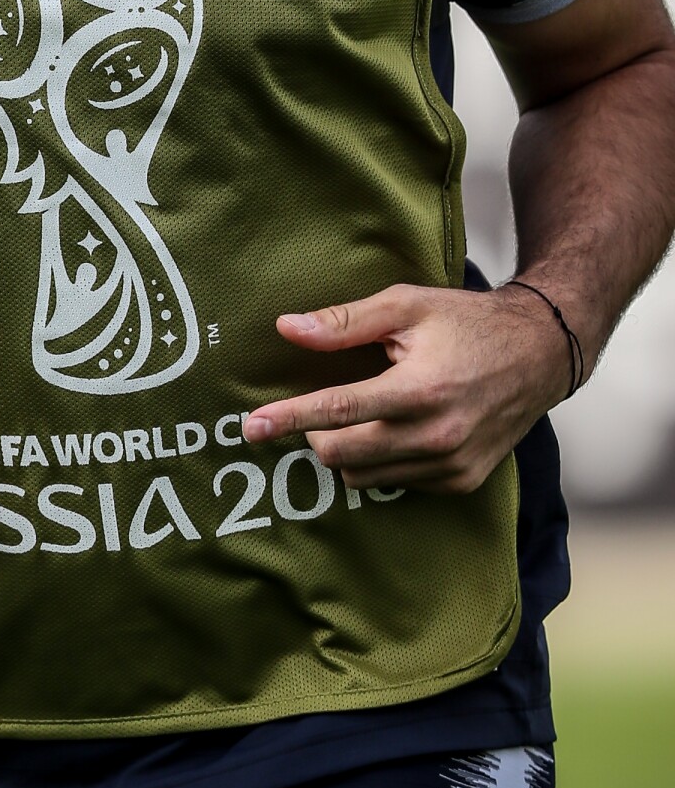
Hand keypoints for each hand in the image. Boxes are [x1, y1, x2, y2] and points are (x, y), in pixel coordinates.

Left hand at [241, 283, 570, 492]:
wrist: (539, 353)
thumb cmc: (465, 321)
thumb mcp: (405, 305)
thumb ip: (344, 321)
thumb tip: (286, 329)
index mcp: (420, 389)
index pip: (339, 411)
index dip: (289, 418)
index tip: (249, 427)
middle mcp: (437, 436)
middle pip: (341, 454)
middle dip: (313, 434)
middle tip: (311, 410)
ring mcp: (452, 465)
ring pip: (364, 476)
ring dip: (345, 451)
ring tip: (358, 414)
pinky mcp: (463, 482)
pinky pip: (396, 482)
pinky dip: (381, 461)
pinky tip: (394, 429)